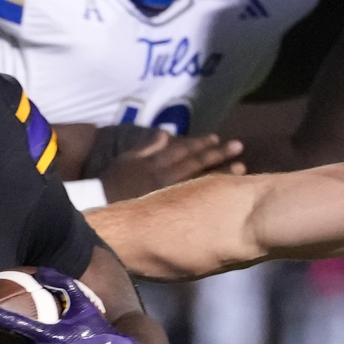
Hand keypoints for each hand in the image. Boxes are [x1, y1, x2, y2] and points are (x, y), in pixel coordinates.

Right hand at [93, 129, 241, 200]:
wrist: (102, 209)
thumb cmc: (112, 184)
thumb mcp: (125, 160)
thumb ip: (147, 147)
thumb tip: (167, 133)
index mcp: (156, 162)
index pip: (183, 150)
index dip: (201, 144)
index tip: (217, 139)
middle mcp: (167, 176)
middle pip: (197, 162)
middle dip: (218, 154)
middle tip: (239, 147)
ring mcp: (171, 194)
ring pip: (201, 180)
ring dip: (222, 173)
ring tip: (242, 168)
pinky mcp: (172, 210)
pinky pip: (196, 199)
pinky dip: (212, 193)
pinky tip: (226, 190)